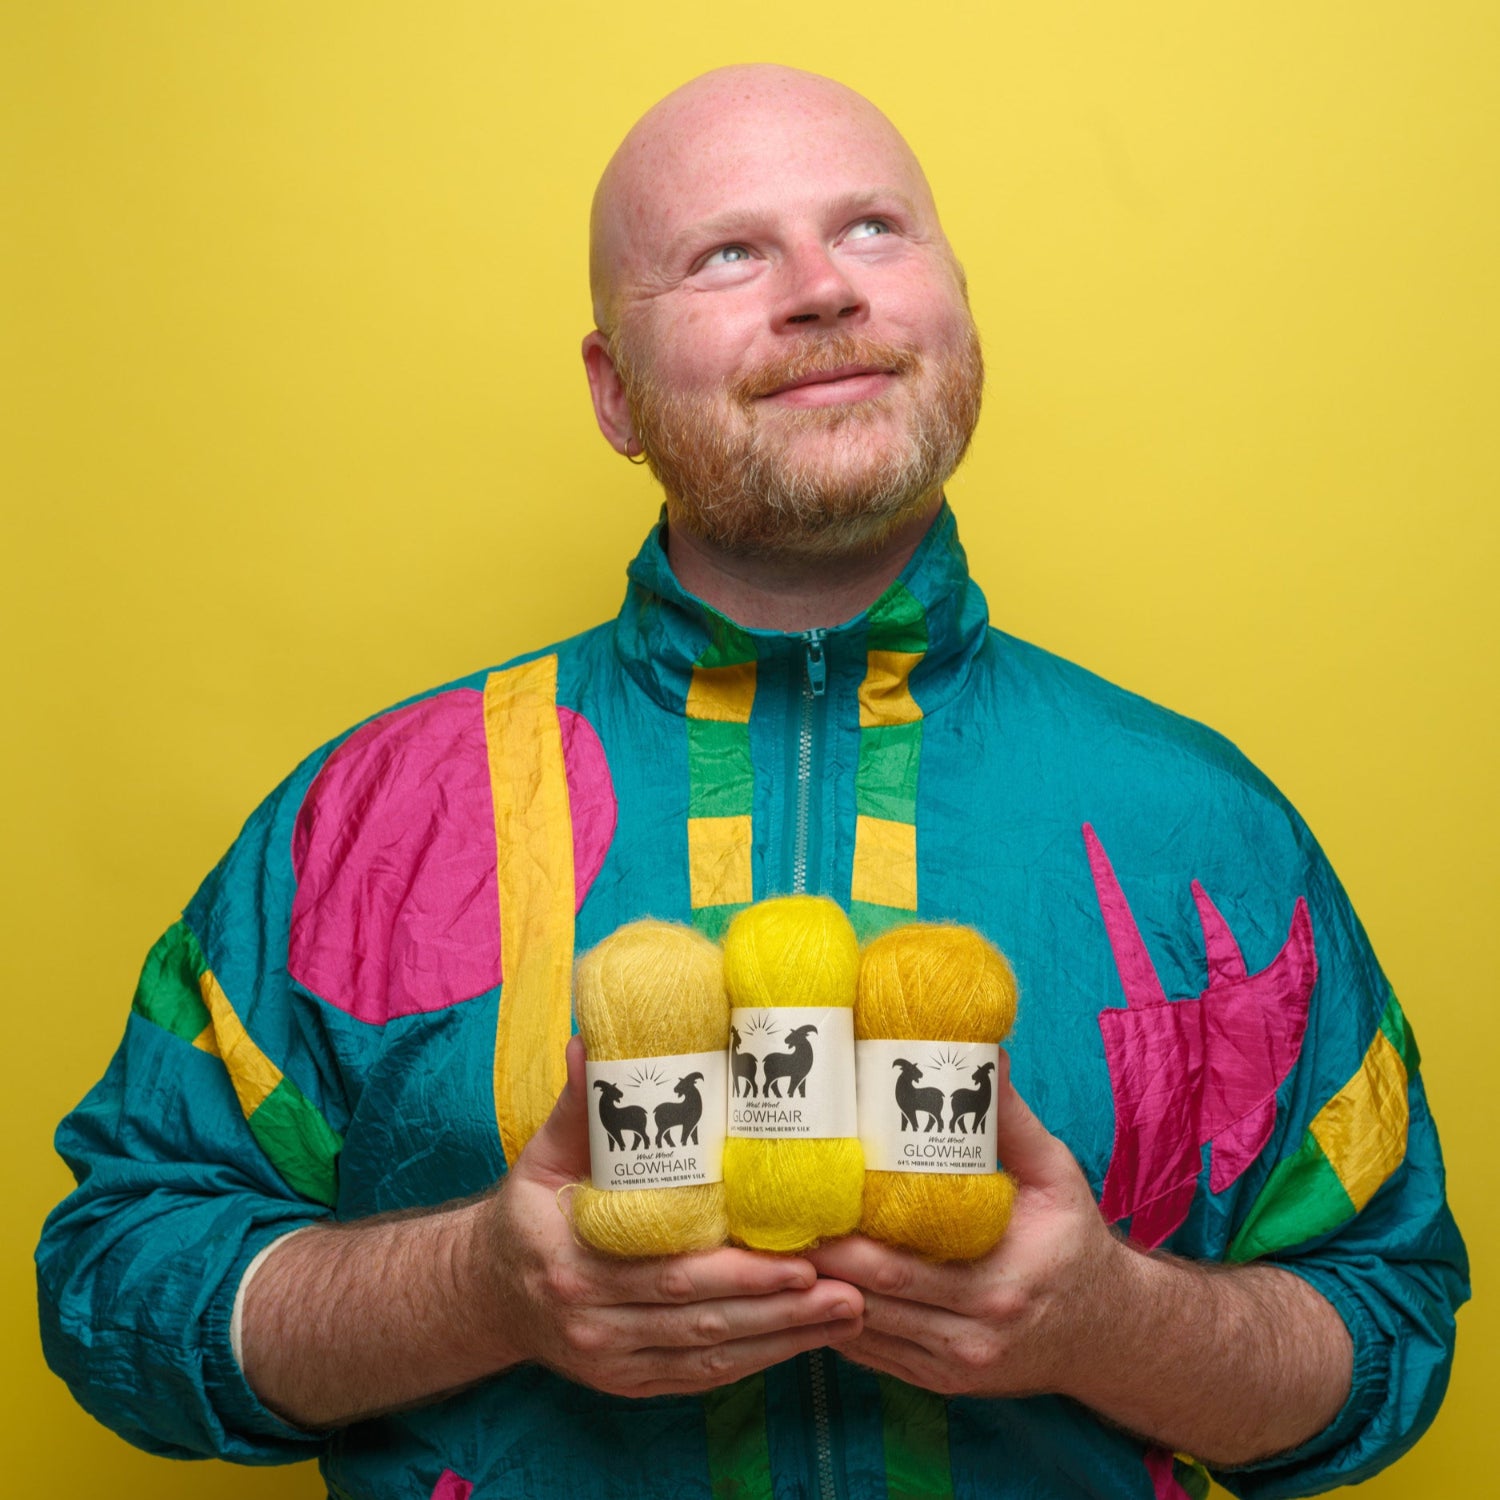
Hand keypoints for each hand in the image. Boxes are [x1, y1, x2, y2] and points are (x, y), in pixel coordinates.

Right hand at [475, 1036, 864, 1397]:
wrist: (488, 1292)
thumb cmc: (530, 1212)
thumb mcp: (543, 1155)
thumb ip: (576, 1105)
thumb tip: (588, 1041)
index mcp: (573, 1263)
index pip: (669, 1272)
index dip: (739, 1271)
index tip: (800, 1257)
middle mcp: (592, 1322)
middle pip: (701, 1319)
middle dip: (780, 1306)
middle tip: (849, 1288)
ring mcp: (611, 1361)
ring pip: (709, 1355)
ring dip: (783, 1338)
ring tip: (847, 1313)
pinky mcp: (629, 1384)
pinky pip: (700, 1377)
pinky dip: (755, 1360)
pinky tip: (802, 1339)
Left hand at [806, 1050, 1123, 1398]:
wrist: (1109, 1332)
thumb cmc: (1074, 1244)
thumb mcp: (1057, 1177)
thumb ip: (1014, 1121)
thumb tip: (985, 1053)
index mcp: (998, 1283)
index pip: (898, 1267)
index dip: (842, 1241)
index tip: (803, 1202)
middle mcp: (972, 1335)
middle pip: (868, 1300)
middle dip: (814, 1262)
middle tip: (770, 1221)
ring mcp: (952, 1366)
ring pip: (861, 1333)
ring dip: (814, 1295)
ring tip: (772, 1250)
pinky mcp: (938, 1381)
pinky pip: (872, 1355)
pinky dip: (835, 1322)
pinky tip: (808, 1286)